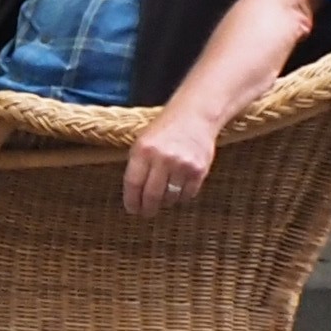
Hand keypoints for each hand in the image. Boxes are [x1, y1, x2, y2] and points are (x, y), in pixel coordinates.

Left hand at [123, 95, 227, 218]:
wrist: (195, 117)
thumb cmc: (164, 130)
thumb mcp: (143, 141)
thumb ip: (138, 165)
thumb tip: (134, 194)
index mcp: (143, 150)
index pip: (133, 183)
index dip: (131, 200)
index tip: (132, 209)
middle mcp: (162, 158)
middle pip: (152, 194)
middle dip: (148, 208)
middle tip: (146, 213)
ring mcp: (182, 165)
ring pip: (170, 197)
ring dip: (165, 202)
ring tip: (163, 199)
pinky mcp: (199, 170)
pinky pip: (188, 194)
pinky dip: (181, 197)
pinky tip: (178, 192)